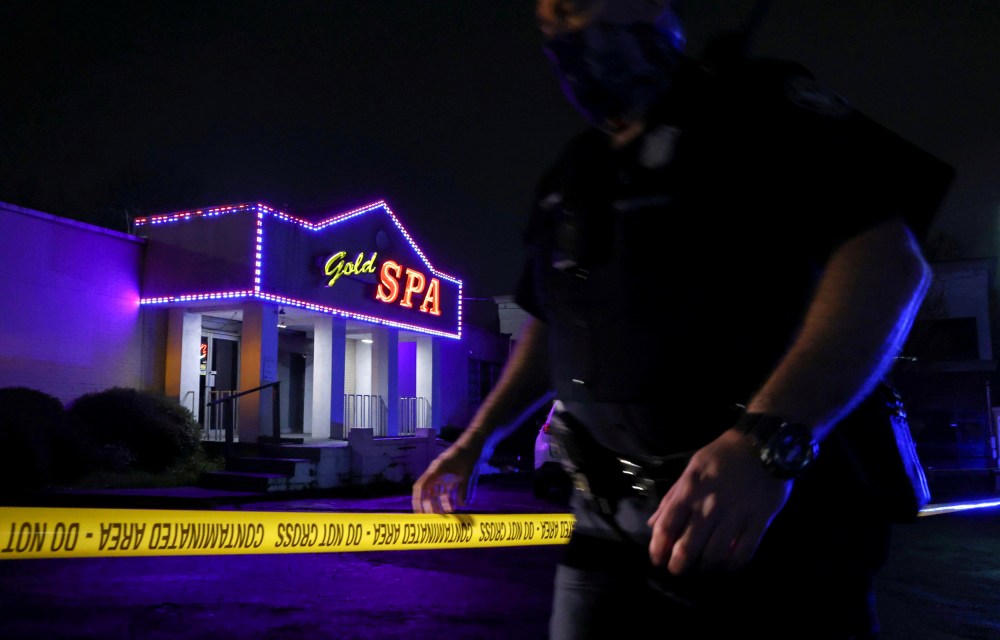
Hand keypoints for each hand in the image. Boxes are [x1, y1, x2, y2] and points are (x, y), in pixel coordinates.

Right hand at [411, 442, 482, 513]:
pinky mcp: (449, 474)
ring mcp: (442, 473)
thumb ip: (464, 489)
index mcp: (436, 470)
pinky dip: (447, 497)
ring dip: (438, 502)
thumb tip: (462, 505)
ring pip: (436, 491)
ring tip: (443, 514)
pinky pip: (444, 488)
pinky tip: (453, 506)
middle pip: (427, 490)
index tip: (419, 512)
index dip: (418, 500)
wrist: (473, 442)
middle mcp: (436, 472)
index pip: (421, 486)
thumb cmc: (468, 456)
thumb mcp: (467, 473)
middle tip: (430, 517)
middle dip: (427, 504)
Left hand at [647, 428, 792, 574]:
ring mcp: (736, 514)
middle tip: (677, 570)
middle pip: (688, 547)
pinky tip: (727, 565)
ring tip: (702, 568)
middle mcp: (710, 504)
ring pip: (715, 554)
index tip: (657, 559)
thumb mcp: (691, 469)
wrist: (764, 444)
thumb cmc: (722, 456)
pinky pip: (744, 552)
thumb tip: (653, 525)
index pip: (667, 525)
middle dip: (678, 565)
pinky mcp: (759, 521)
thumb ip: (672, 498)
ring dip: (705, 567)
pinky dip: (732, 565)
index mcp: (690, 489)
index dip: (658, 548)